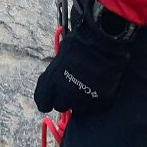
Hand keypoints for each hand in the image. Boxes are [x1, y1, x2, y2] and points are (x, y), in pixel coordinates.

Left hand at [34, 0, 133, 114]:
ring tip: (87, 82)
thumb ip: (56, 72)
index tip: (52, 95)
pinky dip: (95, 96)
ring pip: (77, 106)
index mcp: (52, 80)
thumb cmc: (81, 41)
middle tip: (72, 86)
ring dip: (80, 98)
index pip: (42, 103)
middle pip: (60, 106)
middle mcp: (65, 93)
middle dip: (64, 98)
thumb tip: (56, 80)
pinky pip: (94, 104)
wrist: (103, 40)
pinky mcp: (99, 101)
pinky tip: (98, 84)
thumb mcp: (61, 55)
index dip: (47, 99)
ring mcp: (83, 99)